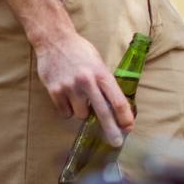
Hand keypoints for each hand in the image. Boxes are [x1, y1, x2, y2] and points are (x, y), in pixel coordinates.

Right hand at [33, 31, 131, 146]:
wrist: (54, 40)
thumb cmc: (80, 51)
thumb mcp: (98, 62)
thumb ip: (103, 82)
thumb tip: (111, 105)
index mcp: (101, 73)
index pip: (117, 99)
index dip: (124, 116)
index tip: (129, 127)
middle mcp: (87, 82)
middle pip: (102, 112)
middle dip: (111, 129)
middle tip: (117, 142)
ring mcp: (70, 87)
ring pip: (80, 115)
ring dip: (82, 112)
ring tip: (79, 97)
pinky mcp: (55, 91)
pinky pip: (65, 112)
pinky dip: (67, 109)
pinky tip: (67, 96)